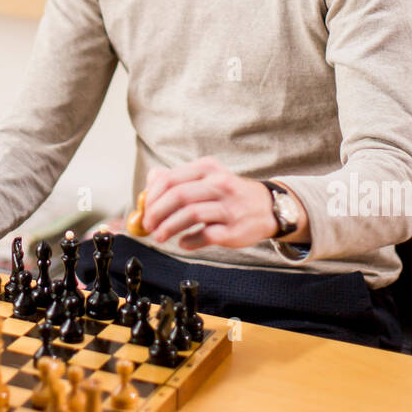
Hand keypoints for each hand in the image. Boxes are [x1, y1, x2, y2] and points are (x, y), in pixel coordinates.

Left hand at [141, 156, 305, 250]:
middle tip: (148, 224)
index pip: (170, 179)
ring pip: (190, 214)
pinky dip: (189, 241)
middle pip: (178, 196)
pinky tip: (183, 242)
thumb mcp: (207, 177)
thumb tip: (149, 183)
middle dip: (157, 212)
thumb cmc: (230, 194)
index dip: (152, 196)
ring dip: (169, 227)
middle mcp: (219, 184)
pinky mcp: (234, 230)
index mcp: (208, 168)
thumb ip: (178, 178)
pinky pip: (205, 235)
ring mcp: (228, 207)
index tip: (144, 208)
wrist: (267, 208)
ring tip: (160, 236)